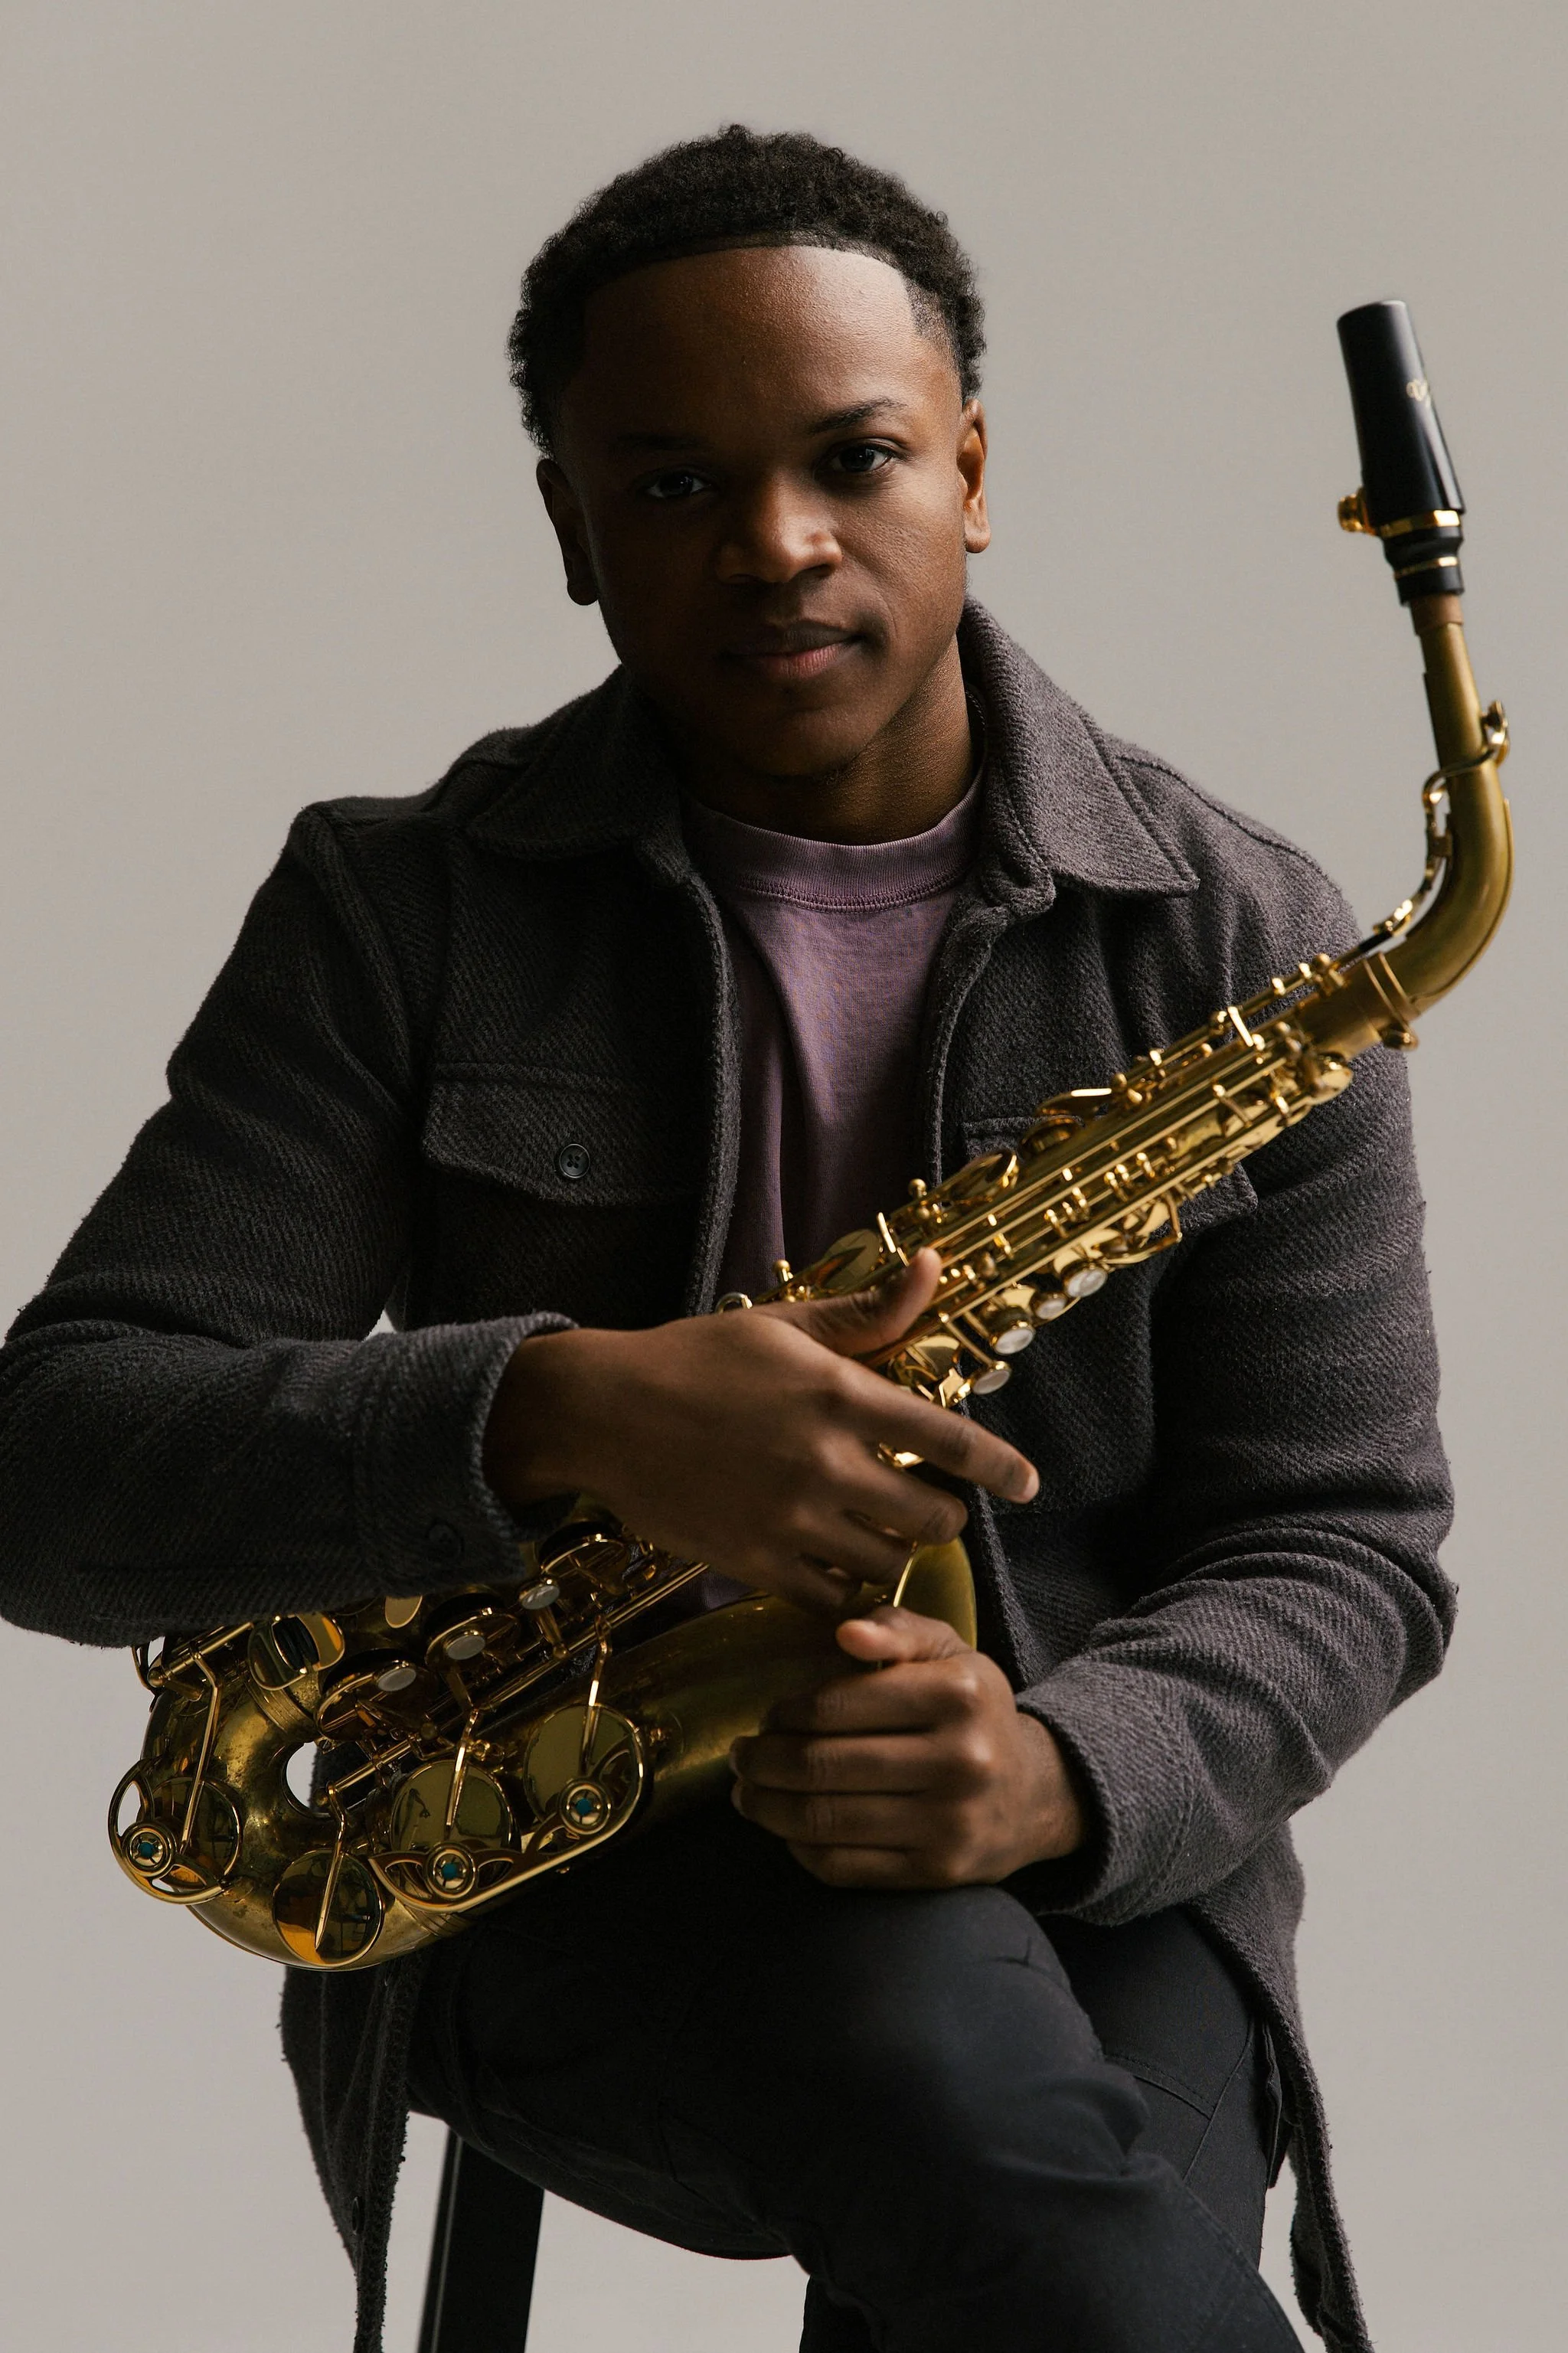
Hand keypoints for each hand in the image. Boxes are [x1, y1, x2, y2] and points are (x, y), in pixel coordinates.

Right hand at [482, 1250, 1037, 1614]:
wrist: (602, 1413)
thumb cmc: (693, 1358)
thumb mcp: (783, 1325)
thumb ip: (866, 1315)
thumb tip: (932, 1269)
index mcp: (840, 1395)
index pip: (951, 1441)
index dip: (1002, 1469)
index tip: (1027, 1485)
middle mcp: (824, 1462)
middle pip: (932, 1517)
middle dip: (943, 1514)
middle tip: (928, 1504)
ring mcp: (789, 1519)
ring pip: (887, 1563)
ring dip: (896, 1553)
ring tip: (881, 1535)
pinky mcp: (753, 1563)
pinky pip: (831, 1598)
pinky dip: (846, 1591)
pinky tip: (837, 1568)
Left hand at [729, 1605, 1086, 1884]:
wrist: (1033, 1794)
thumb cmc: (971, 1711)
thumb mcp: (947, 1652)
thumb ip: (895, 1630)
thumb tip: (845, 1632)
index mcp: (958, 1693)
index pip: (836, 1705)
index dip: (784, 1714)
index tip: (768, 1718)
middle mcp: (960, 1759)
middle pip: (822, 1766)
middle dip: (762, 1763)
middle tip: (741, 1758)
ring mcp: (948, 1822)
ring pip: (824, 1820)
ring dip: (767, 1807)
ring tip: (747, 1793)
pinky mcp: (936, 1873)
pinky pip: (843, 1867)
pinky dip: (799, 1848)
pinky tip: (786, 1829)